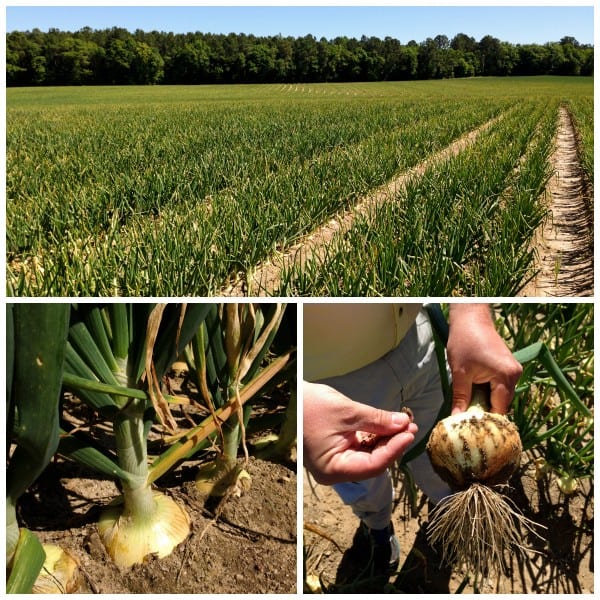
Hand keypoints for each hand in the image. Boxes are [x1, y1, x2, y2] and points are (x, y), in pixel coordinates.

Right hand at [303, 381, 417, 484]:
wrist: (287, 396)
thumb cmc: (310, 405)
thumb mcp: (347, 412)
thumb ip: (377, 421)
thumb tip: (403, 423)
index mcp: (333, 470)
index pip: (372, 465)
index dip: (394, 449)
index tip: (409, 432)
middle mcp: (335, 471)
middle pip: (372, 462)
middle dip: (392, 444)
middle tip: (410, 425)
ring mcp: (335, 461)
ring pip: (367, 455)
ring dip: (385, 439)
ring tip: (403, 423)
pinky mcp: (335, 450)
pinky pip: (359, 448)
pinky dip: (374, 437)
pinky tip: (387, 425)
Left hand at [447, 304, 522, 414]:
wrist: (470, 319)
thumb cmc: (464, 342)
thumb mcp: (460, 372)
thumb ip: (461, 397)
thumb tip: (457, 419)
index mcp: (506, 376)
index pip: (499, 409)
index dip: (486, 421)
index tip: (474, 432)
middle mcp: (515, 375)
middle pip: (501, 404)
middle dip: (485, 413)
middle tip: (468, 424)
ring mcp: (513, 371)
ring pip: (500, 397)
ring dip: (486, 403)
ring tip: (469, 410)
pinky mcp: (508, 368)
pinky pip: (499, 388)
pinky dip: (488, 393)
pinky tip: (474, 396)